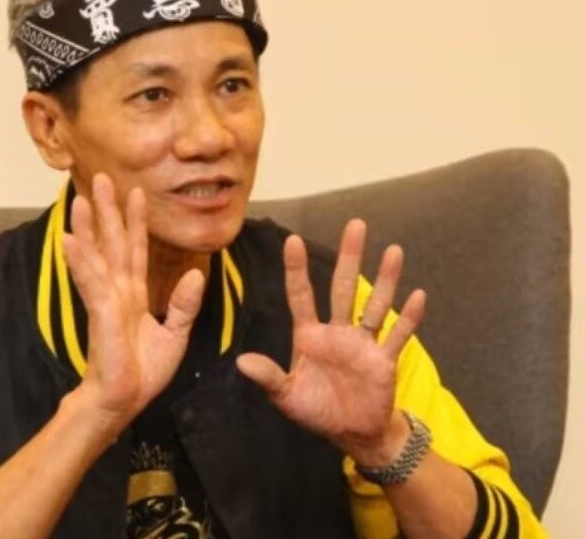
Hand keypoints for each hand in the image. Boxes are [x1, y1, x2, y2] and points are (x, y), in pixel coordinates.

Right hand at [62, 173, 204, 435]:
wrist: (124, 402)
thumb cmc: (143, 373)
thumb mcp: (174, 335)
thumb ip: (183, 305)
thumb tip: (195, 274)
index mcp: (134, 295)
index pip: (136, 249)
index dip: (135, 221)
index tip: (135, 193)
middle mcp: (117, 291)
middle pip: (113, 242)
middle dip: (107, 210)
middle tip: (101, 178)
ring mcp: (106, 300)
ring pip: (97, 255)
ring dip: (88, 227)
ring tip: (79, 199)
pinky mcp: (100, 313)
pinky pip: (90, 281)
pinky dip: (80, 259)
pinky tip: (69, 239)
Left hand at [236, 219, 426, 463]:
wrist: (352, 434)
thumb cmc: (317, 410)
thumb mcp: (286, 396)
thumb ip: (268, 377)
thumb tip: (240, 362)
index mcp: (310, 335)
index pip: (301, 295)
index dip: (296, 270)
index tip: (293, 240)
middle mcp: (337, 331)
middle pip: (343, 287)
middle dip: (348, 257)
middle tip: (355, 224)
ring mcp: (363, 343)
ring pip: (375, 304)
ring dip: (386, 280)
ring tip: (393, 250)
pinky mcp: (384, 360)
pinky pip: (397, 336)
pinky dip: (408, 318)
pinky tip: (418, 295)